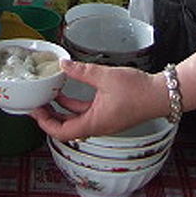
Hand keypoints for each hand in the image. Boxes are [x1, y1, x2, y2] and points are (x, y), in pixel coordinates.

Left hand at [31, 60, 164, 140]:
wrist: (161, 95)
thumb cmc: (137, 91)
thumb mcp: (105, 77)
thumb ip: (82, 71)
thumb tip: (63, 64)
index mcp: (94, 123)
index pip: (62, 132)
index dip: (45, 124)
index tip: (34, 112)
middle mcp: (97, 126)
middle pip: (66, 128)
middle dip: (49, 117)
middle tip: (36, 105)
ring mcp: (103, 120)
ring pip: (75, 120)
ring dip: (61, 110)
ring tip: (48, 96)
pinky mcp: (109, 113)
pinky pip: (86, 112)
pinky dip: (74, 105)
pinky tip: (68, 92)